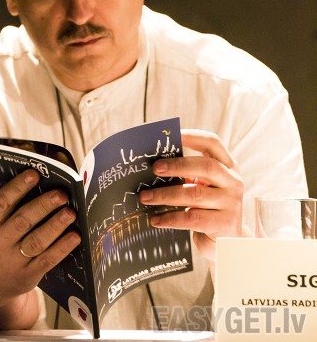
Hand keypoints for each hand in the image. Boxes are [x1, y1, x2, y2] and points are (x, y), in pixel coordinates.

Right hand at [0, 170, 80, 327]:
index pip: (0, 203)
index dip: (17, 187)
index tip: (34, 174)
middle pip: (22, 221)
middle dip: (43, 205)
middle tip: (61, 193)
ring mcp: (13, 262)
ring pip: (37, 241)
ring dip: (56, 226)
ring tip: (71, 212)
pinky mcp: (28, 276)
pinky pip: (47, 261)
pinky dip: (62, 248)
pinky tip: (75, 236)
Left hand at [139, 129, 244, 261]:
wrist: (230, 241)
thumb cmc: (209, 207)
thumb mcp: (204, 186)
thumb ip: (189, 174)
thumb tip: (155, 165)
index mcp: (228, 166)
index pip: (213, 143)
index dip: (193, 136)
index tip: (172, 136)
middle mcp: (233, 181)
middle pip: (206, 166)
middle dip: (178, 165)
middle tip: (155, 168)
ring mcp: (231, 203)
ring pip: (195, 194)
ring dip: (166, 195)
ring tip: (145, 197)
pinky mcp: (225, 224)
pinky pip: (192, 218)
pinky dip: (170, 218)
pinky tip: (156, 219)